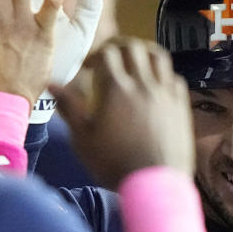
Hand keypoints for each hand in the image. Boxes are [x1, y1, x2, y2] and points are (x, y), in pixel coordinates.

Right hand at [52, 38, 194, 187]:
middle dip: (119, 46)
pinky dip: (163, 73)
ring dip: (144, 53)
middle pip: (134, 47)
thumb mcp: (83, 139)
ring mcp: (166, 93)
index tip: (89, 66)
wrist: (155, 185)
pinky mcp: (181, 105)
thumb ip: (69, 108)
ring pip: (158, 56)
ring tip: (135, 61)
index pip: (108, 53)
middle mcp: (143, 84)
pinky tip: (156, 84)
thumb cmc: (114, 164)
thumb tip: (51, 85)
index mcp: (117, 89)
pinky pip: (174, 77)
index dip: (96, 54)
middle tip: (110, 57)